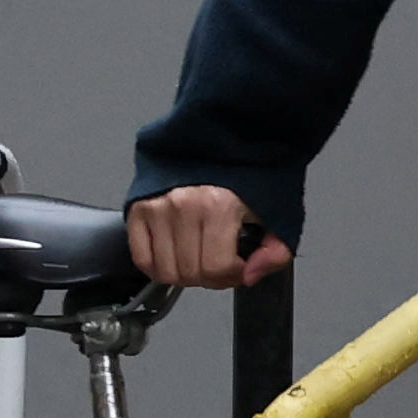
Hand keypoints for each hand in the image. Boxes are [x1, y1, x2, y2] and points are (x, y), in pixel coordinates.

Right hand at [122, 184, 282, 290]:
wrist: (223, 139)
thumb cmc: (250, 172)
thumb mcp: (278, 209)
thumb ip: (275, 251)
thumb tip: (250, 276)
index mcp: (220, 205)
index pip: (216, 267)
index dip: (232, 276)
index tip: (239, 268)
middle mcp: (184, 205)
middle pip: (190, 273)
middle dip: (210, 278)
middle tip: (221, 264)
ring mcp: (158, 207)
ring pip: (165, 271)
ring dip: (185, 276)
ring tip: (200, 259)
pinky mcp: (140, 208)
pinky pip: (141, 258)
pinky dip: (158, 267)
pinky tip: (177, 258)